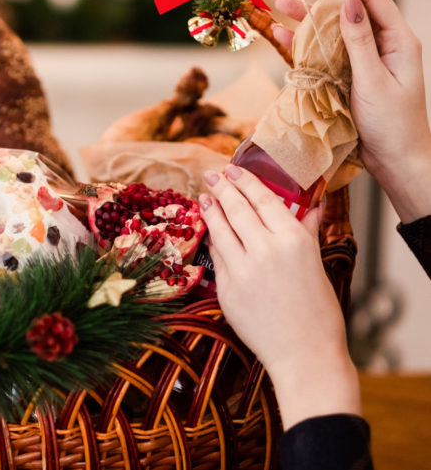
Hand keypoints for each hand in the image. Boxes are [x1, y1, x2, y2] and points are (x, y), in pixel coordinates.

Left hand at [200, 165, 360, 428]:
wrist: (305, 356)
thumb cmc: (318, 311)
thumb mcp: (316, 264)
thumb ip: (305, 231)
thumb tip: (311, 205)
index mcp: (293, 240)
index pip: (264, 199)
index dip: (246, 181)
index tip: (234, 169)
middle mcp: (265, 250)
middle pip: (237, 209)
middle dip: (223, 189)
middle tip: (213, 175)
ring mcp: (242, 270)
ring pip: (220, 231)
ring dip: (211, 211)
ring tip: (205, 197)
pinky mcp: (226, 290)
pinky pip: (217, 258)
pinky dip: (214, 242)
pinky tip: (212, 232)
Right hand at [272, 0, 430, 223]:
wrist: (394, 161)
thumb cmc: (393, 124)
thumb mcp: (375, 81)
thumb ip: (359, 41)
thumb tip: (348, 1)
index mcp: (397, 40)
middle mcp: (378, 44)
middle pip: (347, 6)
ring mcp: (359, 60)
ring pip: (329, 28)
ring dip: (305, 14)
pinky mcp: (343, 76)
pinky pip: (319, 54)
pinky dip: (300, 43)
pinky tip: (280, 33)